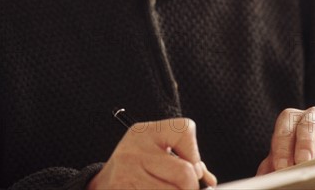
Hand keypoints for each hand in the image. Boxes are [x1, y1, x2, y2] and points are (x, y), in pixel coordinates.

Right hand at [88, 118, 216, 189]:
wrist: (104, 185)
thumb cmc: (141, 166)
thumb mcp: (158, 152)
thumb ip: (187, 160)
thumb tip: (209, 182)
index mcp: (144, 132)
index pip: (185, 130)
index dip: (195, 154)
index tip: (191, 166)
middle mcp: (134, 151)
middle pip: (186, 174)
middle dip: (190, 187)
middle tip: (183, 187)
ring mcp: (127, 176)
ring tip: (164, 188)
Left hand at [256, 107, 314, 174]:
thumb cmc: (301, 151)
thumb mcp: (286, 156)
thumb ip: (274, 165)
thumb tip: (262, 179)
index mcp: (292, 119)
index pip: (285, 128)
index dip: (282, 148)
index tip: (281, 168)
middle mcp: (314, 115)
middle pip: (309, 124)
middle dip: (305, 145)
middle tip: (303, 163)